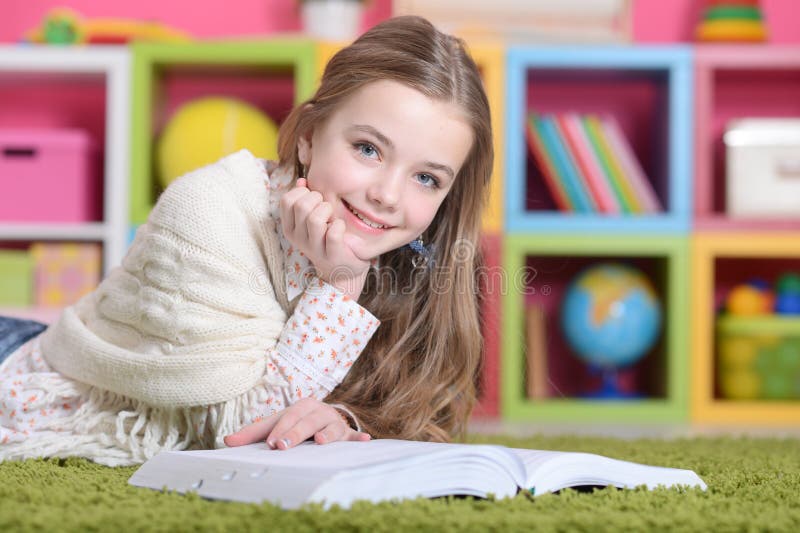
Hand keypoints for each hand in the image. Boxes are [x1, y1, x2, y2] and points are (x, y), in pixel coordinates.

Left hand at [223, 398, 370, 449]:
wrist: (322, 417)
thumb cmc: (295, 423)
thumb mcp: (275, 425)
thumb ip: (251, 434)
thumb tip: (227, 441)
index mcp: (301, 407)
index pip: (289, 417)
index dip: (280, 430)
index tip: (272, 444)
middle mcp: (319, 411)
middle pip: (308, 421)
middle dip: (296, 433)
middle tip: (284, 446)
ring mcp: (334, 422)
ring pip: (332, 427)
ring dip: (328, 433)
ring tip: (322, 441)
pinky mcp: (346, 434)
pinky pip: (353, 436)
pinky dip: (358, 438)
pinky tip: (365, 440)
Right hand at [279, 178, 369, 299]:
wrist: (341, 269)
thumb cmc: (327, 238)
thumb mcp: (312, 220)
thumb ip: (305, 199)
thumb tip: (302, 181)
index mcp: (290, 227)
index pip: (287, 200)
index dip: (303, 192)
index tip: (314, 200)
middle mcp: (298, 238)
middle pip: (301, 205)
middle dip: (318, 199)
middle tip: (326, 207)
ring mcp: (314, 249)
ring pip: (315, 219)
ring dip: (328, 211)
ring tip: (332, 217)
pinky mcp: (332, 255)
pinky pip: (333, 233)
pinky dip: (339, 225)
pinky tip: (340, 227)